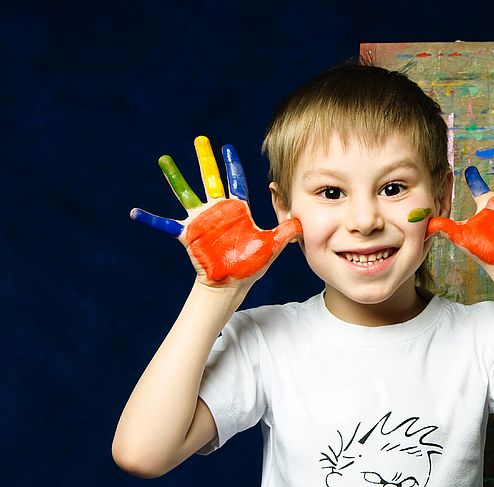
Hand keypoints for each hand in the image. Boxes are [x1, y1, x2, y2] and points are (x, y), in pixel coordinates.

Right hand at [130, 136, 301, 285]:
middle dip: (206, 159)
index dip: (232, 165)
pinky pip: (165, 225)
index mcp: (236, 210)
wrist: (232, 284)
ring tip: (164, 160)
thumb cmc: (251, 266)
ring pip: (186, 193)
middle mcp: (217, 210)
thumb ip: (285, 232)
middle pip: (210, 178)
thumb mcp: (271, 247)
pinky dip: (151, 219)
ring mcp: (201, 220)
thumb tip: (302, 222)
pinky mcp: (188, 234)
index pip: (235, 181)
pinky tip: (135, 212)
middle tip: (201, 139)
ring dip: (175, 177)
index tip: (227, 147)